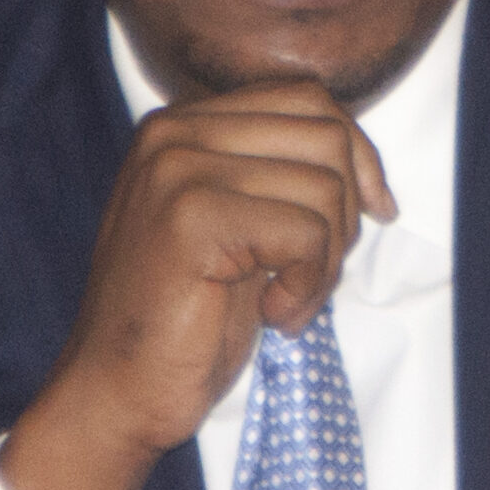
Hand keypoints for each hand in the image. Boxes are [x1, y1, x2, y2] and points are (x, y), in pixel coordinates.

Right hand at [0, 80, 394, 489]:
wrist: (117, 391)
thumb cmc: (185, 321)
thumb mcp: (241, 228)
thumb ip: (281, 177)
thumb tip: (367, 166)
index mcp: (184, 124)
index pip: (308, 99)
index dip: (358, 156)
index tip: (372, 212)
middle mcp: (174, 132)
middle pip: (326, 135)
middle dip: (346, 213)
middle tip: (311, 274)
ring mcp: (177, 169)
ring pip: (325, 186)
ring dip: (327, 260)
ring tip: (287, 300)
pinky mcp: (190, 217)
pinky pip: (306, 232)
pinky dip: (308, 285)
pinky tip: (273, 312)